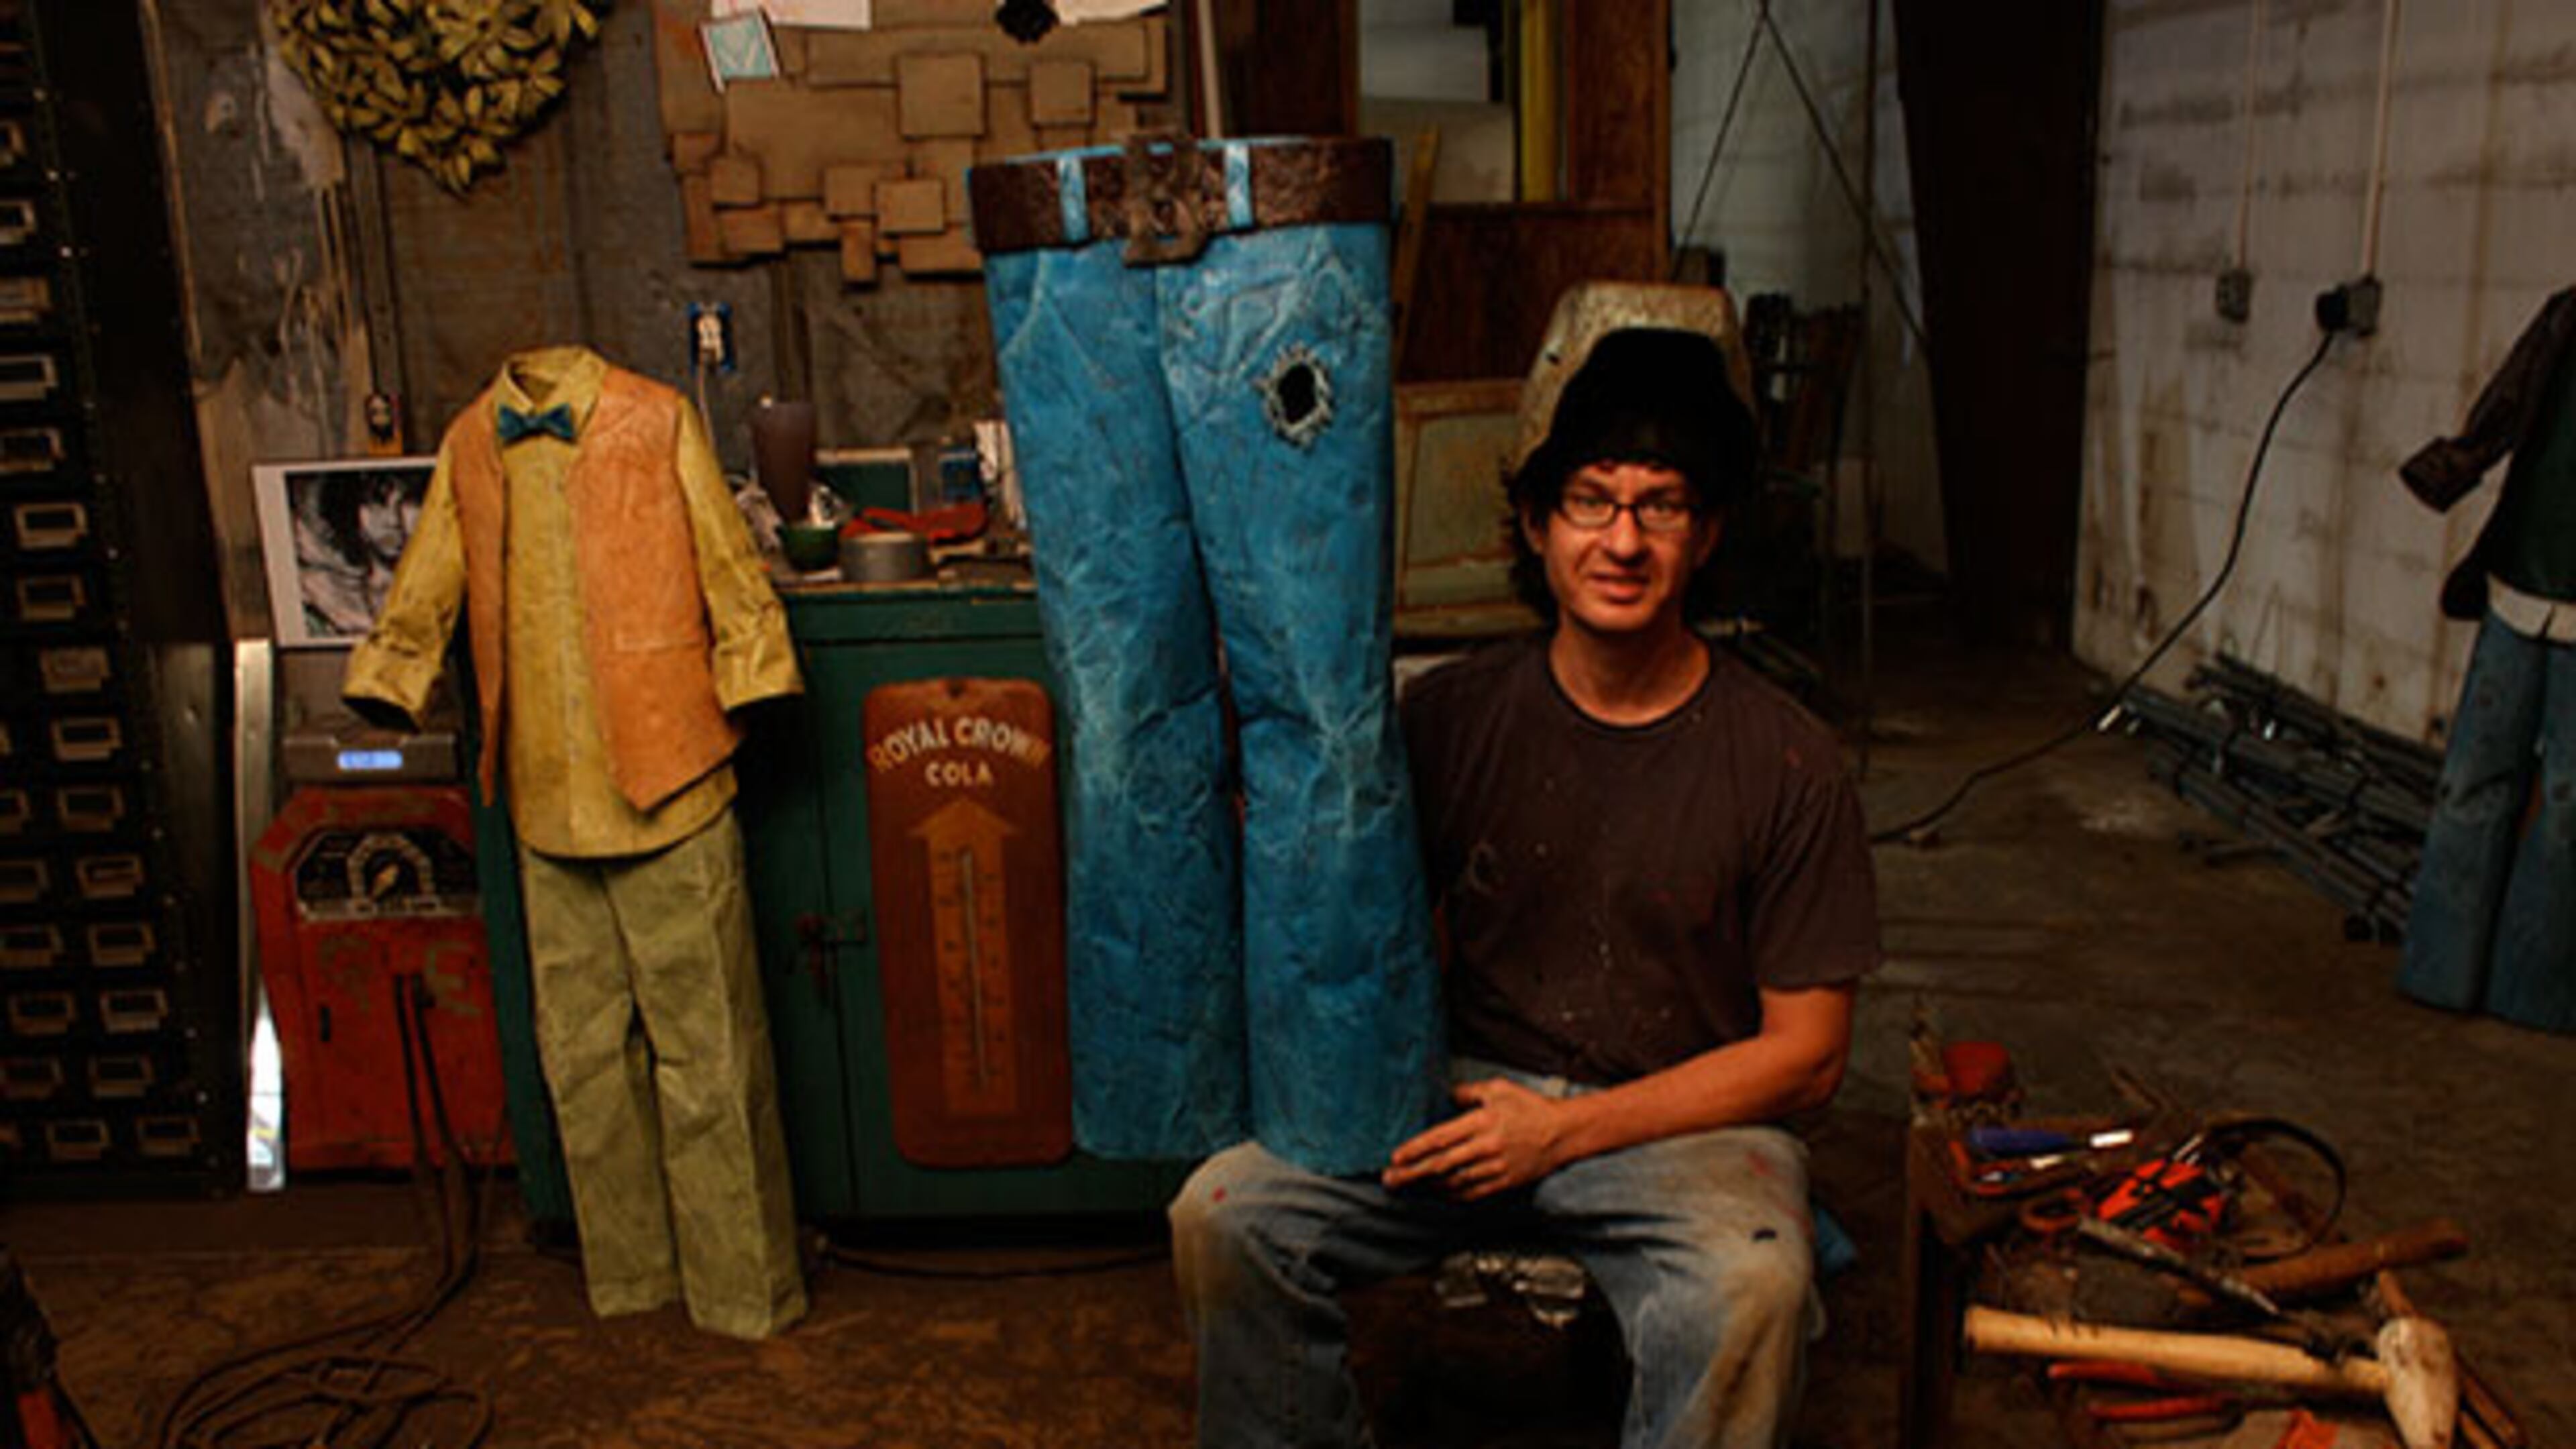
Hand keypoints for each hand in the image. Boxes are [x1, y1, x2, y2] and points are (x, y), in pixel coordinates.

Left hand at [1381, 1078, 1569, 1200]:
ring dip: (1427, 1186)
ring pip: (1454, 1181)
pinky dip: (1452, 1194)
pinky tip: (1437, 1193)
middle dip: (1411, 1173)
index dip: (1415, 1149)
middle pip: (1441, 1164)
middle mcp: (1486, 1147)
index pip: (1440, 1138)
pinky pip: (1473, 1192)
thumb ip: (1469, 1092)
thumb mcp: (1499, 1088)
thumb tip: (1448, 1094)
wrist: (1563, 1132)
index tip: (1396, 1157)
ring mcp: (1495, 1167)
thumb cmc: (1530, 1107)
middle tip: (1389, 1180)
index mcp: (1482, 1122)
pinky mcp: (1505, 1182)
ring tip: (1408, 1187)